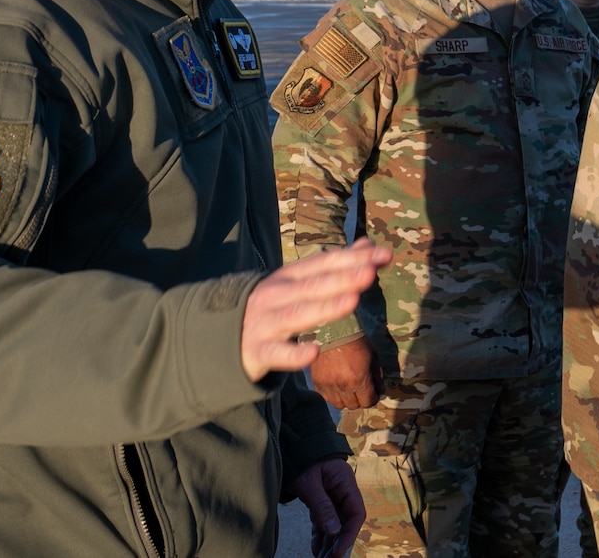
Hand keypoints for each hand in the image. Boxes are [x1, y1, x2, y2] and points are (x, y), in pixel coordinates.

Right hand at [241, 239, 391, 380]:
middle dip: (343, 278)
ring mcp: (266, 323)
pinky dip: (294, 354)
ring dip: (325, 308)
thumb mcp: (296, 282)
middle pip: (314, 286)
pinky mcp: (257, 351)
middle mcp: (277, 295)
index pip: (323, 264)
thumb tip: (368, 245)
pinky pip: (277, 354)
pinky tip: (314, 351)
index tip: (383, 254)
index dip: (352, 258)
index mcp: (288, 277)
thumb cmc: (269, 306)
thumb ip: (332, 266)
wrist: (216, 335)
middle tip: (371, 271)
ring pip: (298, 315)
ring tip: (353, 301)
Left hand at [283, 457, 365, 557]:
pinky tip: (317, 549)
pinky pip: (324, 520)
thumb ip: (322, 506)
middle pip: (346, 522)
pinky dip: (321, 535)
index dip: (348, 535)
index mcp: (345, 484)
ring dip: (329, 542)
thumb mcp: (309, 483)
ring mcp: (332, 495)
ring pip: (335, 523)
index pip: (355, 514)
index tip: (338, 552)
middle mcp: (342, 491)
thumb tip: (334, 531)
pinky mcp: (321, 499)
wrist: (293, 443)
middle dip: (338, 543)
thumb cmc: (302, 458)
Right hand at [310, 337, 379, 410]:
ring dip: (345, 399)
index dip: (373, 398)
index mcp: (359, 380)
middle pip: (353, 405)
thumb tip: (380, 391)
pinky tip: (336, 385)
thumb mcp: (373, 356)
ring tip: (348, 389)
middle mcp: (344, 387)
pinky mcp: (317, 383)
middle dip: (360, 399)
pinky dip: (332, 394)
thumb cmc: (356, 342)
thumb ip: (377, 376)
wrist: (332, 332)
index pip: (368, 402)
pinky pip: (325, 397)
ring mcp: (329, 386)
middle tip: (361, 389)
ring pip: (338, 404)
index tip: (373, 393)